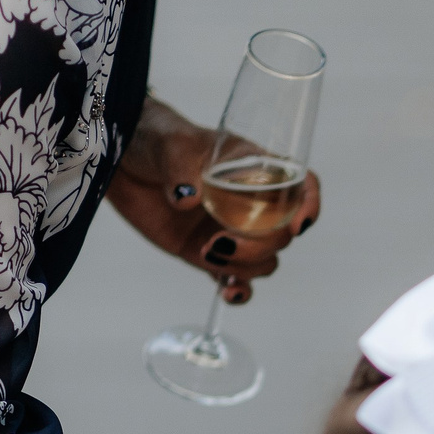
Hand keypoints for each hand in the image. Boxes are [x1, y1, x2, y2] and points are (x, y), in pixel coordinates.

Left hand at [106, 95, 324, 302]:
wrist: (124, 164)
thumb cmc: (157, 141)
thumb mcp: (171, 146)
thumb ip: (181, 171)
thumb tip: (186, 201)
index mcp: (255, 170)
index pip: (301, 186)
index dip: (309, 205)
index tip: (298, 225)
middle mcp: (252, 204)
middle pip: (282, 234)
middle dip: (262, 245)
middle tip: (221, 240)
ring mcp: (233, 231)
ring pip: (264, 261)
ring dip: (245, 266)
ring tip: (206, 252)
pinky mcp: (210, 253)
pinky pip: (236, 279)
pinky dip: (238, 291)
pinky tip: (226, 292)